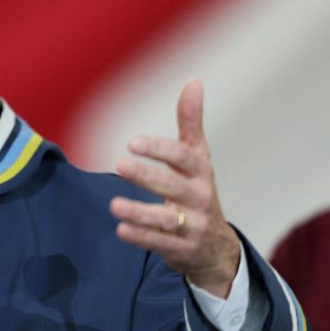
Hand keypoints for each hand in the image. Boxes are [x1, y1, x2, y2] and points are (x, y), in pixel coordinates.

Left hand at [108, 80, 239, 297]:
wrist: (215, 247)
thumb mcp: (198, 158)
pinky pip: (160, 243)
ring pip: (166, 219)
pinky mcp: (182, 249)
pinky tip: (120, 230)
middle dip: (147, 176)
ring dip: (140, 212)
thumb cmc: (198, 191)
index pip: (183, 157)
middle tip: (119, 164)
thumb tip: (194, 81)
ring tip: (114, 204)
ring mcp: (192, 226)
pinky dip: (141, 237)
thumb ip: (191, 123)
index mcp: (201, 172)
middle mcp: (199, 198)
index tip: (133, 142)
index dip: (160, 149)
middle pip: (173, 186)